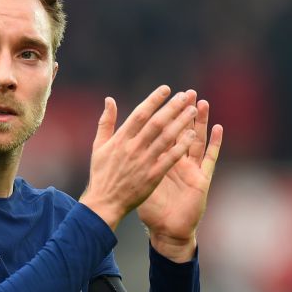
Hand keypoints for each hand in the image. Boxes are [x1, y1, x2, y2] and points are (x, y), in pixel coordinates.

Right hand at [79, 86, 200, 231]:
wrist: (104, 202)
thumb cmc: (101, 173)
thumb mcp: (99, 145)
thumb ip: (106, 121)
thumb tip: (109, 99)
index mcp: (120, 139)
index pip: (140, 114)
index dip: (154, 100)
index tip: (166, 89)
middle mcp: (133, 148)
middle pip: (156, 123)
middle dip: (172, 107)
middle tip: (186, 95)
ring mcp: (143, 162)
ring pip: (166, 138)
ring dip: (181, 122)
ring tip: (193, 110)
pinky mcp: (152, 176)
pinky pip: (170, 158)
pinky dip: (181, 146)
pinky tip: (192, 135)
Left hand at [137, 90, 222, 261]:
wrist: (167, 230)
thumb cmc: (152, 209)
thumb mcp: (138, 183)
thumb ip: (130, 163)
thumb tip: (119, 147)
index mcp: (160, 160)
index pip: (161, 133)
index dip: (162, 115)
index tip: (163, 96)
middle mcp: (177, 162)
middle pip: (180, 133)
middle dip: (182, 113)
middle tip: (186, 93)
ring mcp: (191, 169)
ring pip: (197, 140)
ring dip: (200, 122)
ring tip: (202, 103)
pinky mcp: (201, 180)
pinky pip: (210, 159)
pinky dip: (215, 144)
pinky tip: (219, 129)